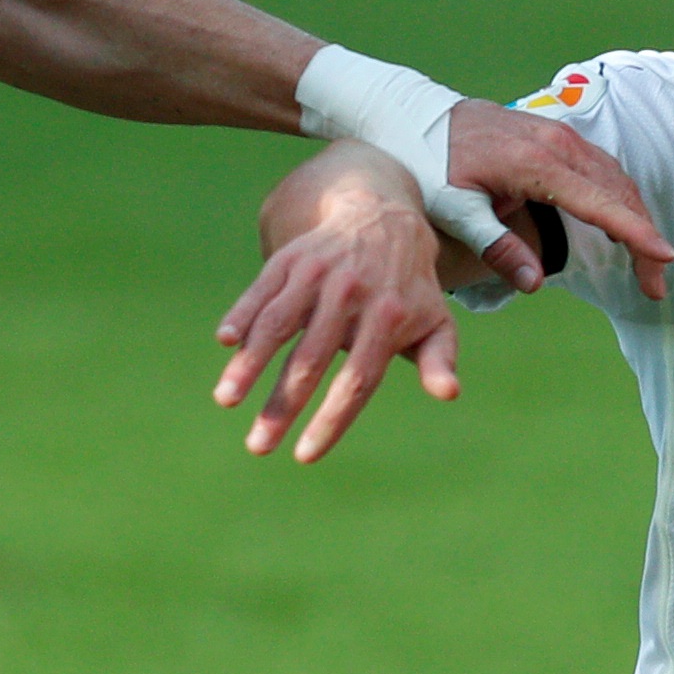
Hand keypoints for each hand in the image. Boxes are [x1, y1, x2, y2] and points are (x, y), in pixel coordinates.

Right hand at [212, 194, 462, 462]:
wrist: (384, 217)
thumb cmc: (408, 288)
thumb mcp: (435, 320)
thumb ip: (439, 359)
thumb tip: (448, 392)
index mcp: (387, 319)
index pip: (357, 381)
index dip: (330, 420)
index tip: (305, 455)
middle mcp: (350, 296)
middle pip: (311, 360)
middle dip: (281, 406)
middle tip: (257, 446)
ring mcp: (316, 275)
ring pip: (278, 323)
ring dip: (249, 363)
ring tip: (226, 400)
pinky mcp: (289, 259)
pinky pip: (261, 290)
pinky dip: (241, 314)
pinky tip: (225, 342)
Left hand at [438, 106, 672, 299]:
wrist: (418, 116)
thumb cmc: (431, 164)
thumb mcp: (455, 210)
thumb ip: (496, 246)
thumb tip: (534, 283)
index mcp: (534, 163)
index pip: (599, 202)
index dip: (636, 232)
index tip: (664, 258)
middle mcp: (557, 143)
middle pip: (618, 192)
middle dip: (644, 239)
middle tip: (654, 286)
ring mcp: (560, 135)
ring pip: (616, 179)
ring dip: (636, 221)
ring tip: (646, 266)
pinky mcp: (557, 136)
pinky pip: (602, 168)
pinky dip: (620, 200)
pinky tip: (621, 228)